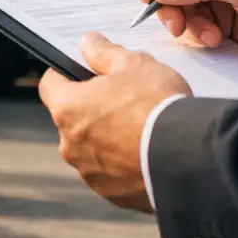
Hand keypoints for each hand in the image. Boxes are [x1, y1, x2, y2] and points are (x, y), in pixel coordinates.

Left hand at [38, 33, 191, 212]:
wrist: (187, 156)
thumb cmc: (156, 104)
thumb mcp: (133, 63)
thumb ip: (104, 52)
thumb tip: (88, 43)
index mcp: (68, 109)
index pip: (50, 85)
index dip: (64, 73)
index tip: (81, 69)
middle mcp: (70, 145)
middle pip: (73, 118)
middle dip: (92, 107)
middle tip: (123, 98)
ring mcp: (90, 173)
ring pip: (92, 148)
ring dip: (107, 138)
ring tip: (140, 128)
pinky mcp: (112, 194)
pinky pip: (111, 173)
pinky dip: (123, 163)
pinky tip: (146, 152)